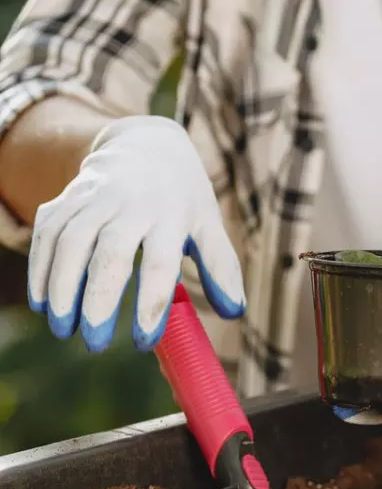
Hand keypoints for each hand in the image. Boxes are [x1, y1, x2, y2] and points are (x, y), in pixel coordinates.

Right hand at [27, 115, 244, 352]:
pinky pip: (47, 233)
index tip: (143, 341)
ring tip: (63, 329)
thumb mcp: (208, 225)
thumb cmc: (182, 198)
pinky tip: (42, 303)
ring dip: (62, 288)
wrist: (146, 144)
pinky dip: (40, 267)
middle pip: (110, 256)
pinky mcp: (66, 197)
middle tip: (96, 344)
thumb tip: (234, 311)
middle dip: (99, 303)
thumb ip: (221, 267)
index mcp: (171, 216)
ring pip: (71, 243)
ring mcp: (94, 198)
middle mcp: (131, 205)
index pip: (161, 265)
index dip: (150, 304)